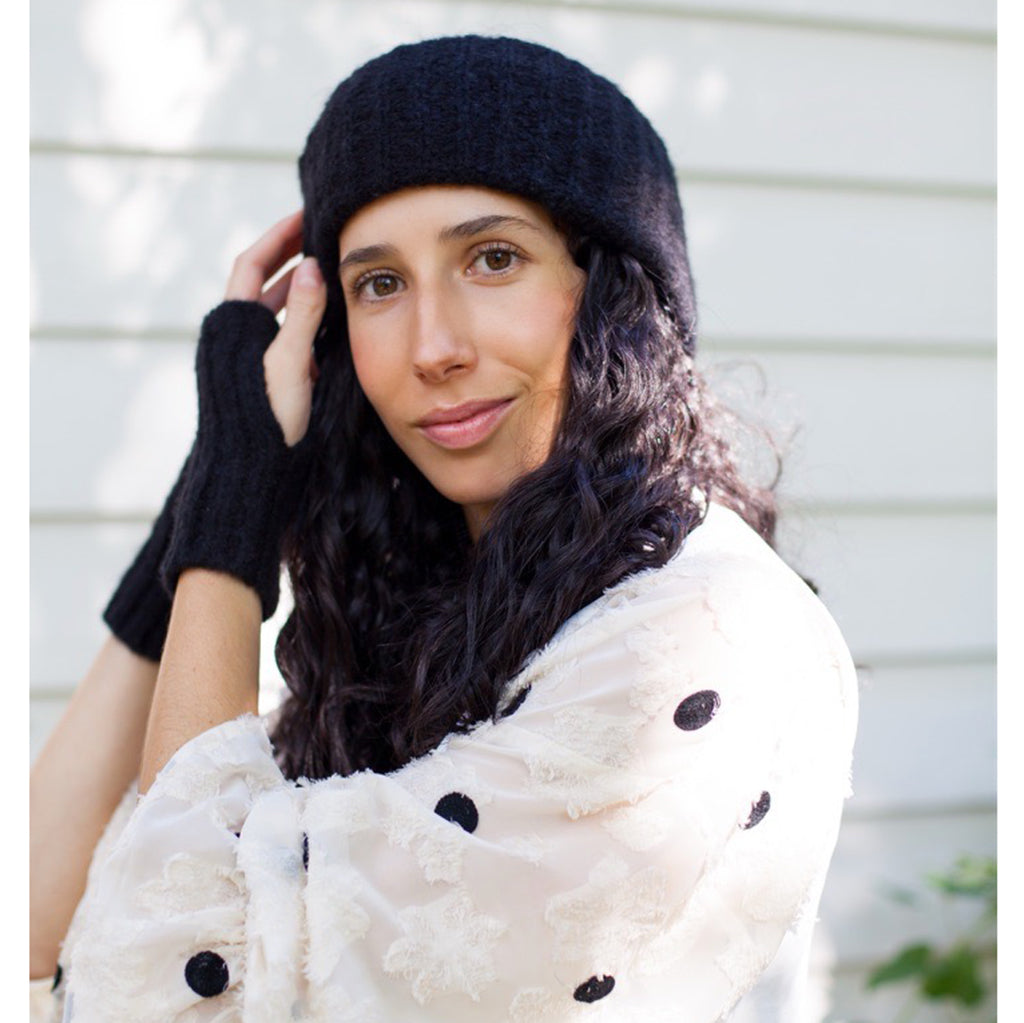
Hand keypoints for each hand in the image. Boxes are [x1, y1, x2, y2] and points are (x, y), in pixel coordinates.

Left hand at [224, 209, 325, 445]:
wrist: (247, 469)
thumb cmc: (265, 419)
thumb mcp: (289, 363)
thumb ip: (302, 314)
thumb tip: (312, 266)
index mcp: (233, 325)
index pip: (253, 263)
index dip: (278, 236)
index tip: (304, 215)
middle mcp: (235, 336)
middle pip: (263, 283)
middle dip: (291, 259)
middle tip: (321, 238)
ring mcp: (247, 356)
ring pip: (274, 310)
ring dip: (299, 290)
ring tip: (329, 272)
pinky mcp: (261, 375)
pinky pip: (282, 336)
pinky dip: (302, 322)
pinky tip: (326, 322)